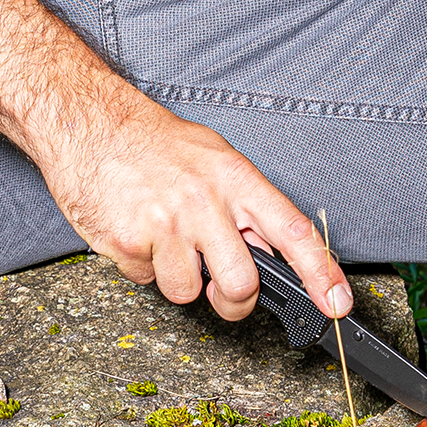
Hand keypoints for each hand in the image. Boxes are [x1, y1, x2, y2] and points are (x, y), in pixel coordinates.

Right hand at [34, 84, 350, 325]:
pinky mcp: (130, 243)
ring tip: (163, 239)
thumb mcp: (214, 158)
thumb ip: (245, 204)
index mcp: (236, 178)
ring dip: (176, 278)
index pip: (293, 231)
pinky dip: (141, 266)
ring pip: (188, 292)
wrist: (88, 122)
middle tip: (220, 289)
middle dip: (233, 301)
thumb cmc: (152, 142)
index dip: (322, 274)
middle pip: (242, 284)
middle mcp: (206, 202)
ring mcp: (167, 224)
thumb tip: (273, 252)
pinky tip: (135, 232)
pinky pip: (146, 280)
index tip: (338, 305)